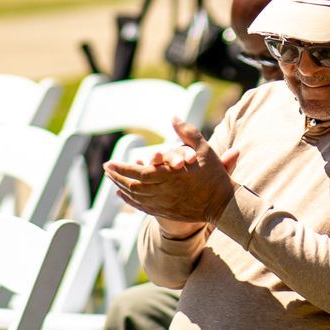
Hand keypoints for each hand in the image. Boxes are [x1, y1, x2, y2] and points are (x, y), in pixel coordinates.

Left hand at [103, 119, 240, 236]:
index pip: (139, 173)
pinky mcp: (166, 212)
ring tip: (112, 179)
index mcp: (171, 176)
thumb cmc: (215, 176)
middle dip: (117, 177)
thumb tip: (173, 116)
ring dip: (121, 187)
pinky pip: (142, 207)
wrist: (223, 204)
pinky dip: (130, 200)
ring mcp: (164, 204)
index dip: (122, 169)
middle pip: (133, 186)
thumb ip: (187, 132)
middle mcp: (164, 192)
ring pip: (136, 197)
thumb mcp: (205, 150)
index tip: (109, 163)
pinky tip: (122, 194)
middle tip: (106, 169)